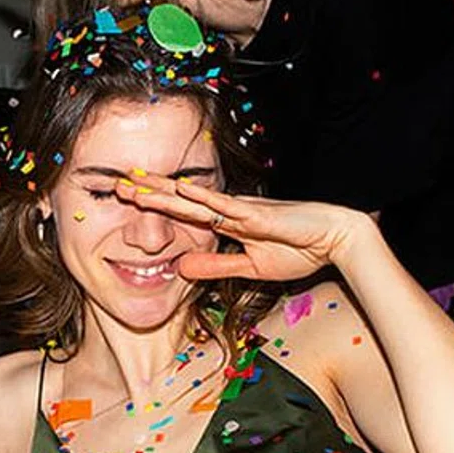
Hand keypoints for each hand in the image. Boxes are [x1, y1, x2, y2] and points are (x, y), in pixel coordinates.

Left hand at [114, 179, 373, 282]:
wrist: (336, 240)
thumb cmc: (299, 250)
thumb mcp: (250, 267)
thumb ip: (216, 267)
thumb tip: (181, 269)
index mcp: (228, 222)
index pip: (183, 214)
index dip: (156, 206)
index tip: (128, 199)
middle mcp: (230, 210)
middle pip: (181, 200)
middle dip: (149, 192)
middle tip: (117, 184)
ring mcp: (243, 210)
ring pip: (195, 199)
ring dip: (165, 192)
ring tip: (136, 183)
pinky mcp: (259, 214)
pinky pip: (227, 206)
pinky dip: (204, 199)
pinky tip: (183, 190)